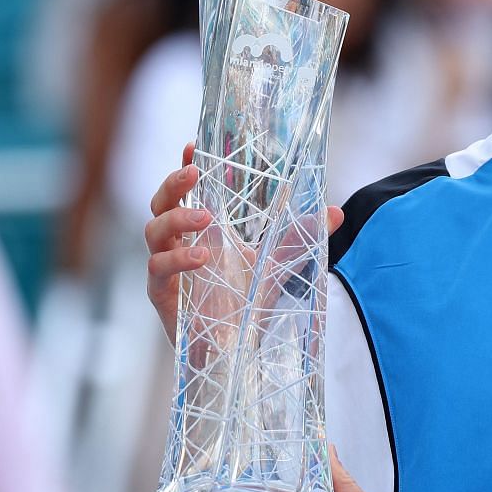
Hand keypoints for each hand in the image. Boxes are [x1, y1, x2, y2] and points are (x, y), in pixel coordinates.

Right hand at [145, 142, 343, 343]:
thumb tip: (338, 212)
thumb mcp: (277, 263)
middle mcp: (178, 243)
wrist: (237, 346)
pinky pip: (157, 268)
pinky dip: (178, 259)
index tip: (192, 145)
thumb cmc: (248, 300)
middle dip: (173, 184)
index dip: (184, 166)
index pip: (185, 191)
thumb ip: (301, 236)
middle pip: (159, 203)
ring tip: (205, 217)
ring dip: (177, 218)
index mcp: (202, 230)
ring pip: (153, 230)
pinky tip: (202, 258)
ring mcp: (165, 267)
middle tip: (193, 173)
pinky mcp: (161, 293)